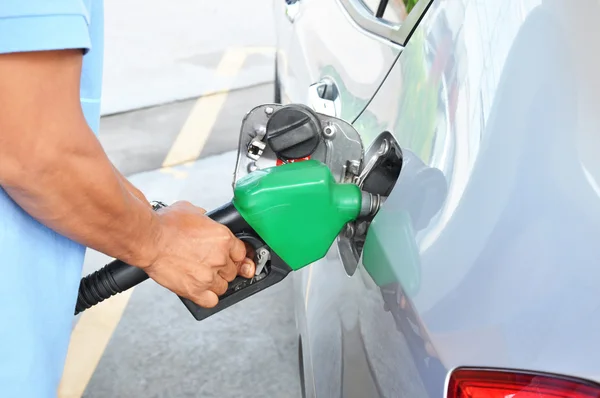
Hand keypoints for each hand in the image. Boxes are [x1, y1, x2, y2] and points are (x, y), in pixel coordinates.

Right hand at [141, 201, 255, 307]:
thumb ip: (206, 219)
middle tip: (210, 264)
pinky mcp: (195, 290)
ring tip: (202, 276)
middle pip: (233, 270)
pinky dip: (208, 297)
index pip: (242, 252)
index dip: (236, 255)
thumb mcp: (192, 210)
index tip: (232, 258)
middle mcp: (220, 258)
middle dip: (223, 268)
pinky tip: (201, 290)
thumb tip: (207, 221)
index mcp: (223, 238)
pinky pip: (212, 301)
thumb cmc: (165, 224)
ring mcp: (208, 276)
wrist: (148, 239)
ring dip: (216, 283)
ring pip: (224, 286)